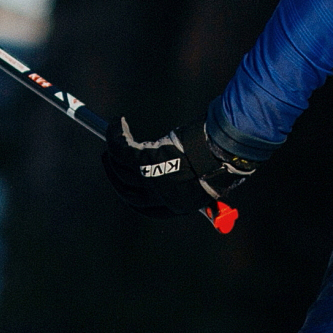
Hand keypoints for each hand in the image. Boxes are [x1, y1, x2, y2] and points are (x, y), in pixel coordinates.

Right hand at [102, 115, 256, 221]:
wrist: (223, 150)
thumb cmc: (221, 158)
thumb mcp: (206, 176)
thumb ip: (192, 179)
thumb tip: (187, 170)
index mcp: (177, 206)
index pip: (146, 208)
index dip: (131, 194)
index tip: (125, 182)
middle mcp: (161, 198)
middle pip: (127, 191)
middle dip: (115, 175)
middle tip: (110, 158)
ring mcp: (151, 181)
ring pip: (121, 168)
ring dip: (113, 152)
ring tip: (114, 137)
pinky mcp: (145, 161)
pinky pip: (122, 149)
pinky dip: (116, 136)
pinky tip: (117, 124)